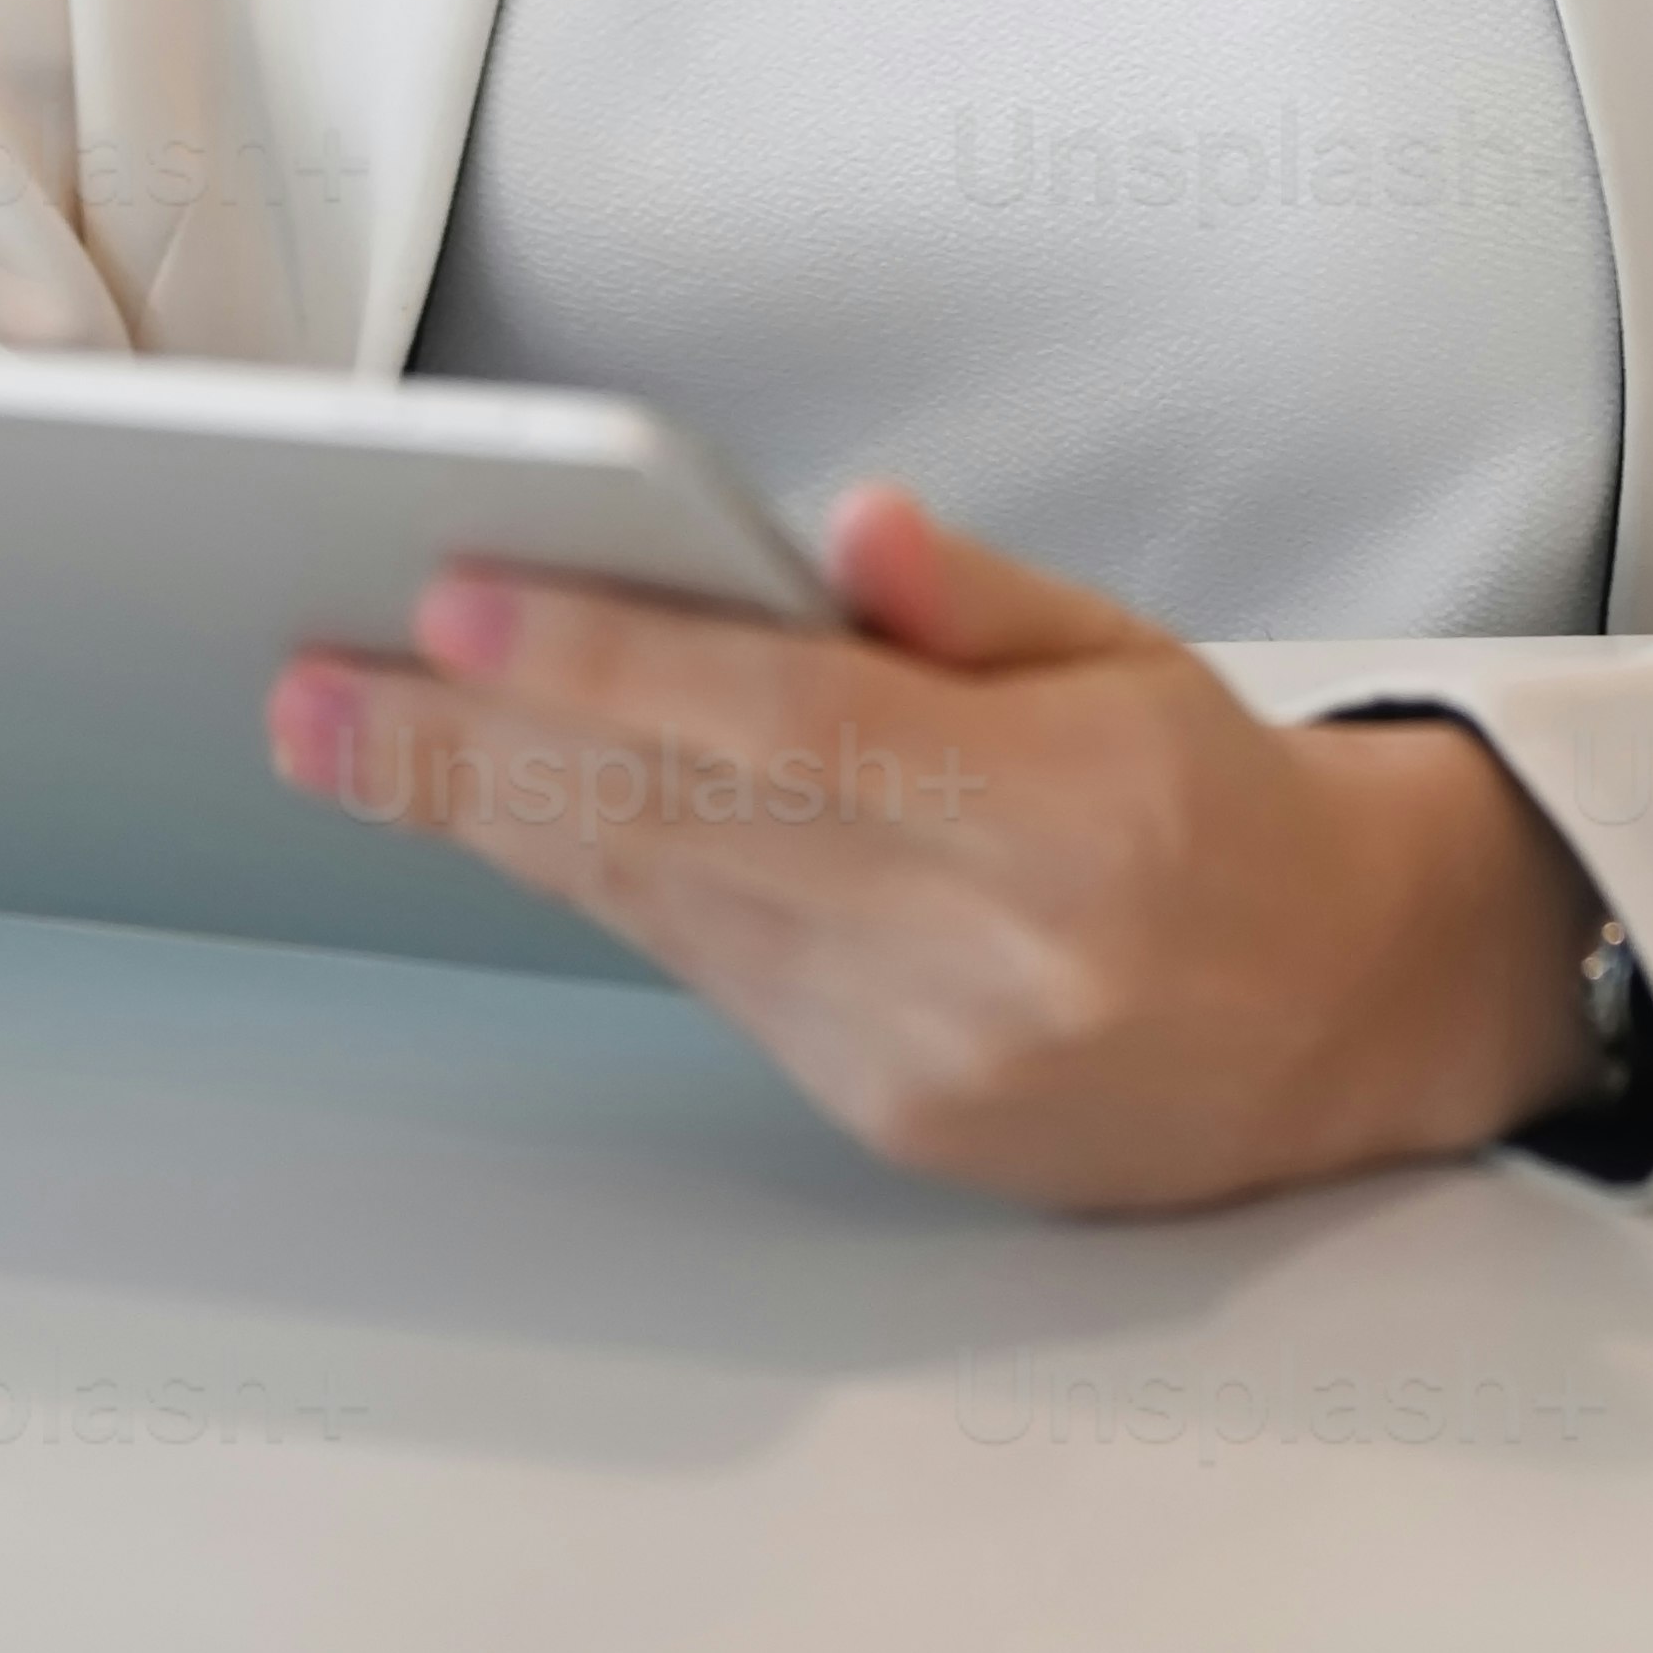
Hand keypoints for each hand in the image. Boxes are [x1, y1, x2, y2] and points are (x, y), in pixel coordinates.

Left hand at [268, 479, 1605, 1208]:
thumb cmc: (1210, 802)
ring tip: (344, 739)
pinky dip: (602, 885)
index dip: (610, 664)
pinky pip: (712, 977)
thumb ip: (974, 596)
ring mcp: (931, 1059)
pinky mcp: (893, 1123)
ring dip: (494, 821)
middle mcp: (989, 954)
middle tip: (309, 690)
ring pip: (668, 908)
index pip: (789, 723)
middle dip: (474, 755)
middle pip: (685, 829)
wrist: (1342, 1019)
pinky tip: (498, 814)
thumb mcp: (1129, 652)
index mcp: (1062, 814)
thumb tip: (842, 530)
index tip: (455, 603)